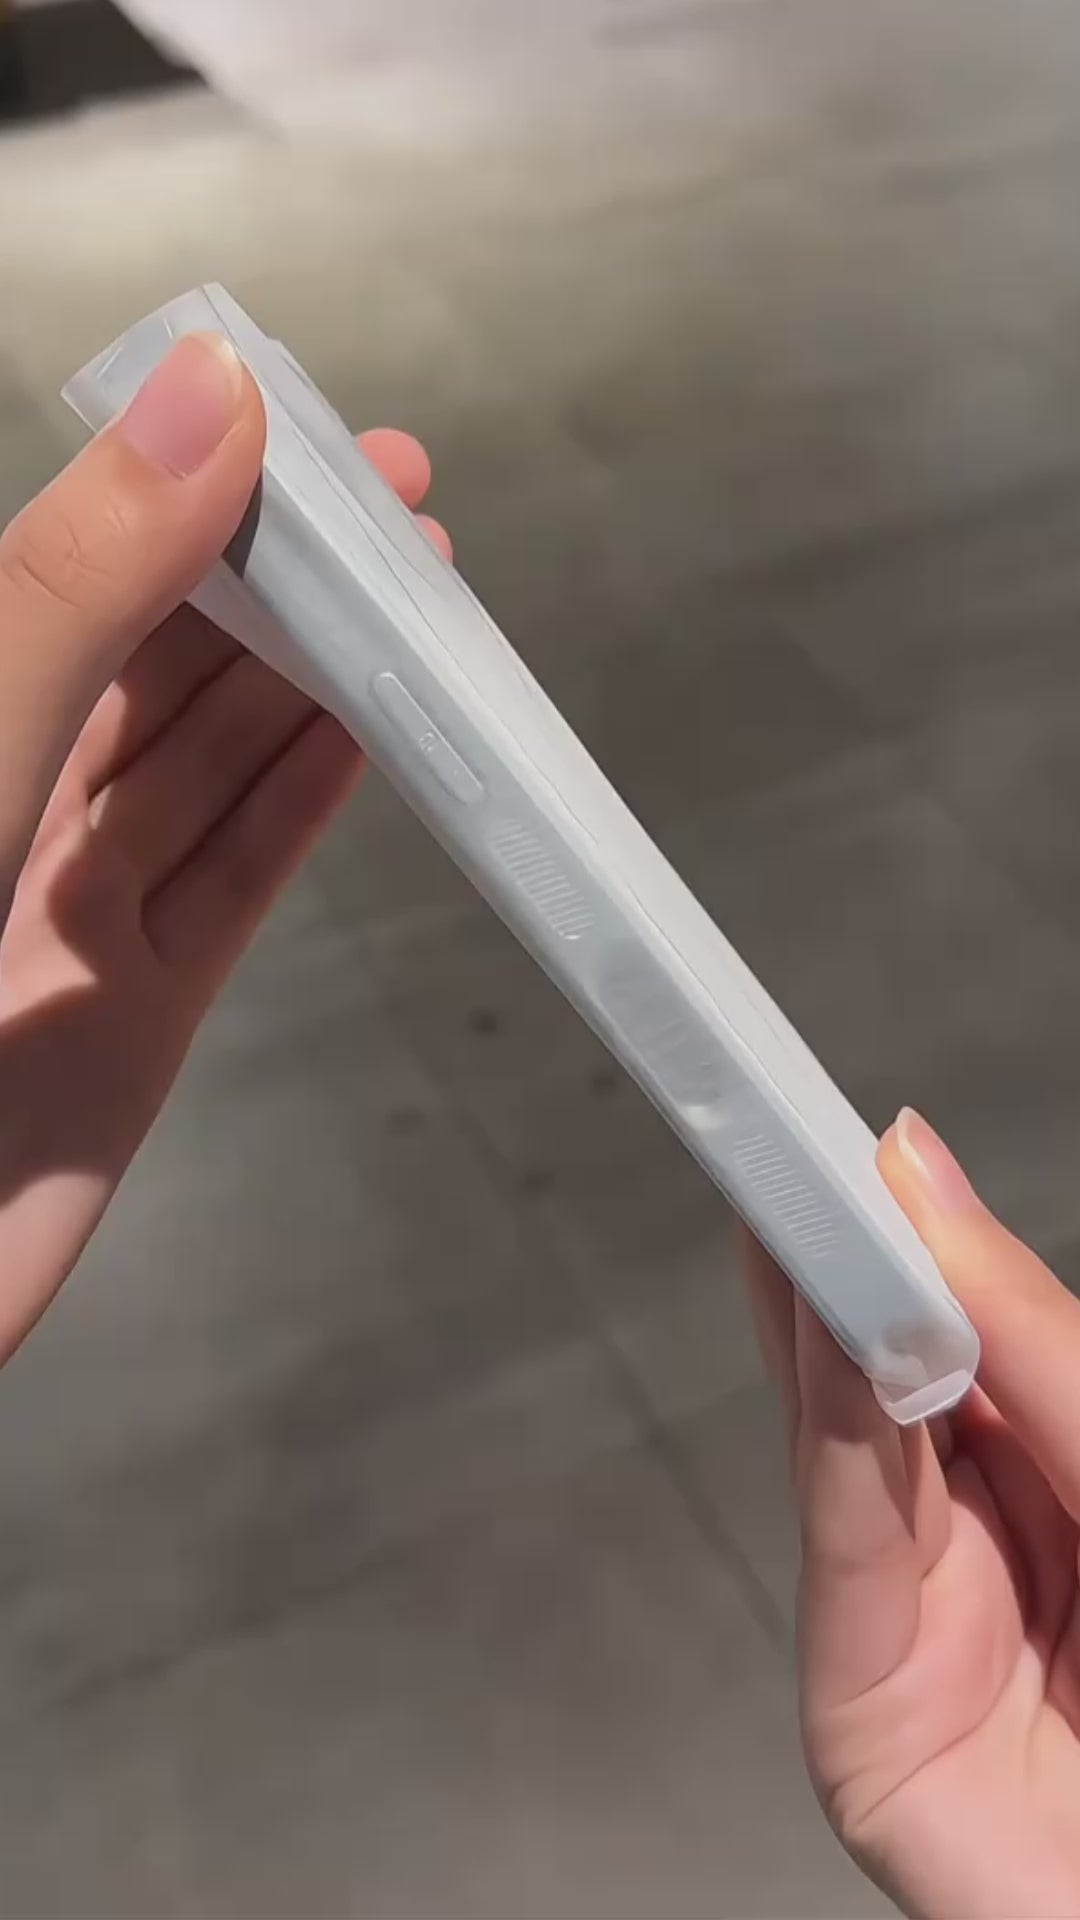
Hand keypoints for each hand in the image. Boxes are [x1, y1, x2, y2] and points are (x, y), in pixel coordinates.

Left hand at [0, 332, 448, 1360]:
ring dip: (312, 681)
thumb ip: (78, 587)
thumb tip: (212, 391)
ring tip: (415, 602)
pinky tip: (367, 735)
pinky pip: (234, 884)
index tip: (315, 433)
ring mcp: (69, 914)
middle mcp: (3, 798)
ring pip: (209, 766)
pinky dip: (302, 806)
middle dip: (282, 581)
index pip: (86, 569)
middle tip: (406, 513)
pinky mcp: (135, 1019)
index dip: (202, 488)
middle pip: (162, 661)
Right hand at [745, 1109, 1079, 1919]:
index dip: (903, 1236)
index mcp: (1046, 1484)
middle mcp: (977, 1551)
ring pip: (844, 1446)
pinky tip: (826, 1325)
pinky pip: (851, 1548)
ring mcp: (916, 1638)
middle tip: (777, 1134)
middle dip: (828, 1256)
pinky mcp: (865, 1729)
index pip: (954, 1337)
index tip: (858, 1140)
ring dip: (813, 1314)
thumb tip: (921, 1172)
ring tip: (791, 1195)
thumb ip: (1039, 1341)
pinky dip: (831, 1427)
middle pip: (876, 1378)